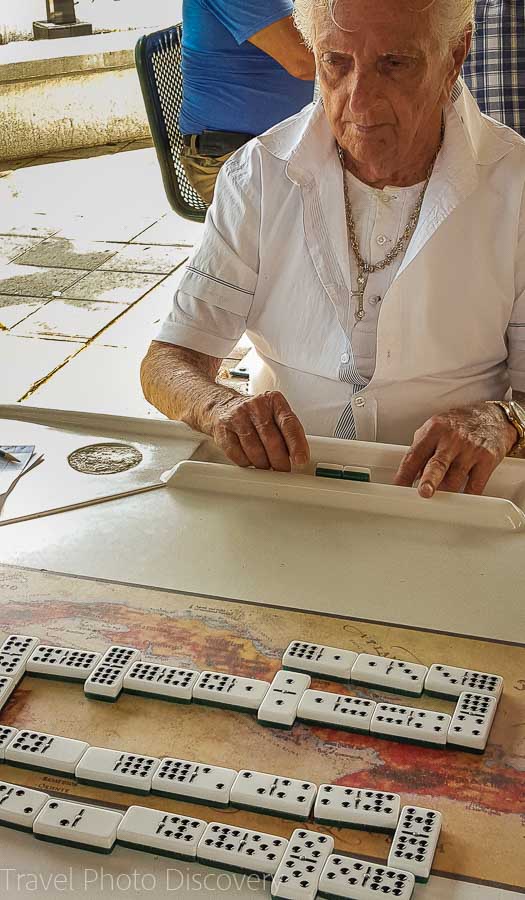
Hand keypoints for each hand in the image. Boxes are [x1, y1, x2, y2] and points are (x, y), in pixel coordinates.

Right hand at [206, 391, 309, 470]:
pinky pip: (238, 454)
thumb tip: (299, 457)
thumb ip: (288, 433)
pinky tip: (250, 459)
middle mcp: (256, 406)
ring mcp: (238, 417)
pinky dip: (247, 463)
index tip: (301, 460)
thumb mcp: (275, 416)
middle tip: (283, 469)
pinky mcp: (224, 430)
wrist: (223, 405)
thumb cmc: (255, 414)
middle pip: (272, 440)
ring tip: (266, 465)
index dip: (296, 445)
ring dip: (263, 464)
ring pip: (254, 450)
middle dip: (279, 461)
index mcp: (274, 401)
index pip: (289, 424)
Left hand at [394, 403, 517, 497]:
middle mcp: (452, 439)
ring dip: (446, 492)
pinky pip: (475, 484)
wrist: (492, 418)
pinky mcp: (487, 459)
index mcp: (434, 430)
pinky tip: (461, 499)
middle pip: (438, 463)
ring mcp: (471, 449)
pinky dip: (467, 495)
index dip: (404, 473)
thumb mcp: (435, 429)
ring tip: (439, 497)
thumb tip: (410, 477)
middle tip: (424, 493)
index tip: (398, 488)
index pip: (414, 454)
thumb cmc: (458, 426)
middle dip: (430, 480)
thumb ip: (421, 451)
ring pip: (456, 478)